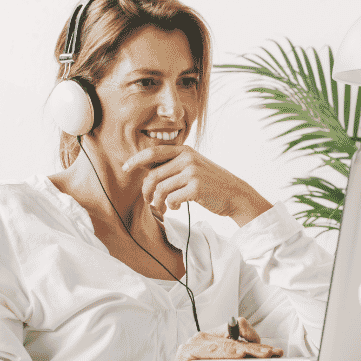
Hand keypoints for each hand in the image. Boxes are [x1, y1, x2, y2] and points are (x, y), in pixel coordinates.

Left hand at [122, 146, 271, 226]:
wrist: (235, 194)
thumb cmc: (211, 183)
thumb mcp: (194, 167)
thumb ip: (174, 166)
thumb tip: (147, 173)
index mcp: (185, 151)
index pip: (153, 152)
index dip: (136, 160)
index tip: (125, 168)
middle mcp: (187, 158)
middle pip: (153, 175)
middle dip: (146, 191)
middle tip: (148, 201)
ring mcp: (192, 172)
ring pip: (160, 189)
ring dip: (157, 203)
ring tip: (162, 209)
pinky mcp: (196, 187)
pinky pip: (172, 198)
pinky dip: (171, 206)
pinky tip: (177, 207)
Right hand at [168, 317, 282, 360]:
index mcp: (215, 339)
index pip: (238, 331)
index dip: (256, 338)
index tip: (272, 349)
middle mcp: (206, 337)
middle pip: (237, 336)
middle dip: (258, 346)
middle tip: (272, 353)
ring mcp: (196, 342)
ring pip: (228, 343)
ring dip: (248, 350)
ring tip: (261, 354)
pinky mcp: (188, 351)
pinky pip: (212, 350)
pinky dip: (228, 353)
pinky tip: (239, 355)